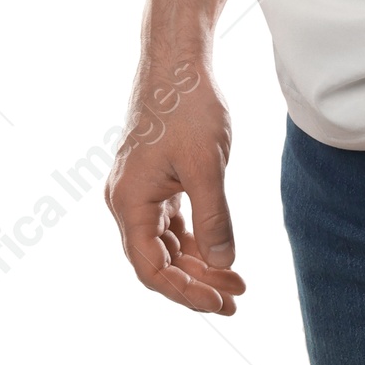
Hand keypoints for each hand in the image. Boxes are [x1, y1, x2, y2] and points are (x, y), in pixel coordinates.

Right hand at [105, 53, 246, 314]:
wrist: (178, 62)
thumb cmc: (187, 108)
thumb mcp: (206, 167)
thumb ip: (214, 218)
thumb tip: (223, 265)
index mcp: (129, 203)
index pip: (152, 269)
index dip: (185, 292)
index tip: (221, 302)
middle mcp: (127, 201)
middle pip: (159, 261)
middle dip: (197, 284)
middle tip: (236, 300)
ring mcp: (141, 190)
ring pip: (168, 243)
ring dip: (200, 264)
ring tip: (237, 282)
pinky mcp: (157, 178)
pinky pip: (174, 222)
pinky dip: (197, 238)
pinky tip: (221, 252)